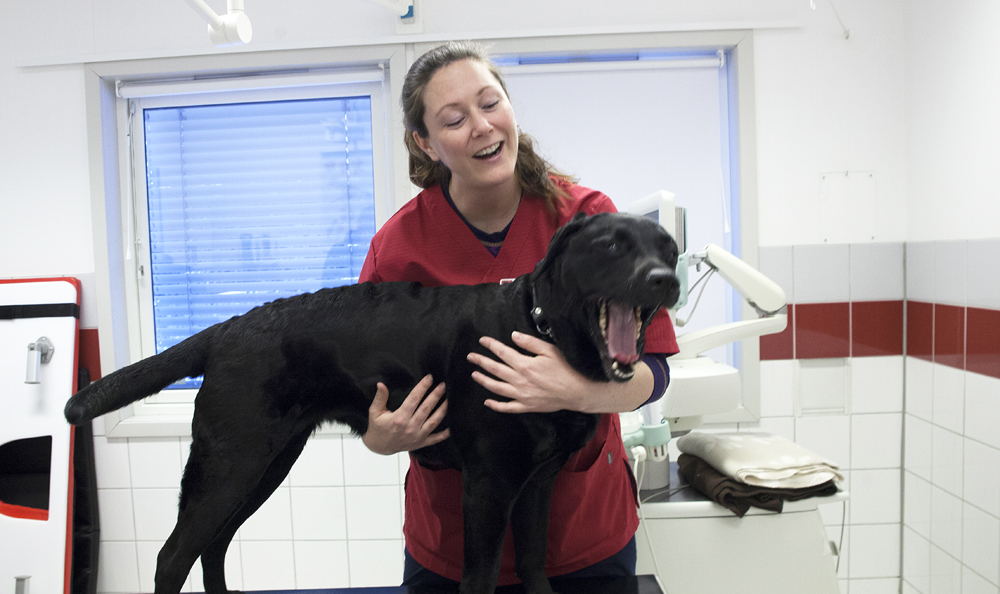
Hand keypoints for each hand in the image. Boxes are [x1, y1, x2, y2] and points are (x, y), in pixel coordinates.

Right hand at [362, 375, 449, 454]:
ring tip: (449, 399)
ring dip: (443, 410)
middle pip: (427, 408)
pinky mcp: (420, 443)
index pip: (414, 399)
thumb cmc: (377, 428)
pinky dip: (444, 434)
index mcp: (399, 418)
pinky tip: (452, 427)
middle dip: (436, 395)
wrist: (379, 448)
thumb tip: (381, 384)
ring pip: (434, 421)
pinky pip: (435, 439)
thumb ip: (380, 398)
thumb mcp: (374, 412)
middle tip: (443, 385)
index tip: (430, 377)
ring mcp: (417, 436)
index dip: (422, 387)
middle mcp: (410, 427)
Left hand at [468, 332, 653, 413]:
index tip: (482, 341)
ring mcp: (521, 395)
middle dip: (481, 362)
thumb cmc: (566, 369)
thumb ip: (530, 343)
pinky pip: (507, 407)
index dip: (490, 345)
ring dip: (483, 381)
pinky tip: (487, 401)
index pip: (502, 352)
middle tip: (470, 357)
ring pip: (496, 388)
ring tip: (474, 375)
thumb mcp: (550, 350)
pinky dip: (495, 405)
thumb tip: (513, 336)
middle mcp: (519, 380)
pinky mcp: (526, 406)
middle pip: (495, 369)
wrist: (577, 392)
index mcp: (525, 365)